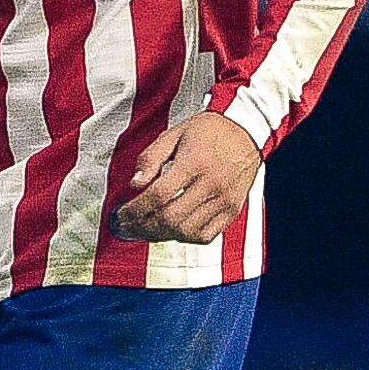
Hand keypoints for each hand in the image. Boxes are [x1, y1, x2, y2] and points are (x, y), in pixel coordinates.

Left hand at [115, 110, 262, 243]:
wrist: (246, 131)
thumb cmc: (209, 131)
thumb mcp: (174, 134)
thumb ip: (151, 158)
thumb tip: (135, 184)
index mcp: (195, 163)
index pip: (159, 195)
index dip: (136, 209)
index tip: (122, 214)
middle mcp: (211, 184)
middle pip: (170, 218)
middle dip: (143, 226)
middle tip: (129, 226)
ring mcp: (224, 200)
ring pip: (186, 231)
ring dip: (161, 235)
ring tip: (146, 230)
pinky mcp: (232, 210)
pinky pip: (206, 236)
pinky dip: (185, 238)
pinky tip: (172, 231)